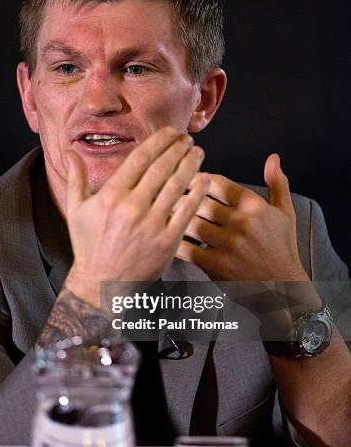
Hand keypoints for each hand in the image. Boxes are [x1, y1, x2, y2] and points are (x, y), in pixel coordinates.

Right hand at [64, 127, 209, 304]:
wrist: (102, 285)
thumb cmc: (89, 246)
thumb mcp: (76, 210)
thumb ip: (76, 177)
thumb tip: (70, 151)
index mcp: (110, 196)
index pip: (140, 159)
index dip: (158, 141)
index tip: (170, 133)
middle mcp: (132, 207)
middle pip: (161, 168)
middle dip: (177, 149)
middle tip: (187, 139)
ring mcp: (151, 225)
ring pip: (176, 185)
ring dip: (190, 164)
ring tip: (197, 152)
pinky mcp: (167, 242)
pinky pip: (187, 211)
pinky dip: (197, 192)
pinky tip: (205, 179)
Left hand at [176, 154, 308, 281]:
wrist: (283, 288)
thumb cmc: (281, 249)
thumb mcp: (285, 213)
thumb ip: (277, 183)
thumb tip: (273, 158)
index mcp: (254, 206)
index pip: (217, 182)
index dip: (198, 178)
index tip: (188, 178)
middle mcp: (241, 223)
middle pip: (199, 200)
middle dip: (181, 195)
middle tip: (165, 192)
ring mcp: (228, 245)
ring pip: (190, 222)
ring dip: (174, 216)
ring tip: (162, 212)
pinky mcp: (216, 265)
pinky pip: (186, 248)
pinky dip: (174, 241)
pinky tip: (166, 236)